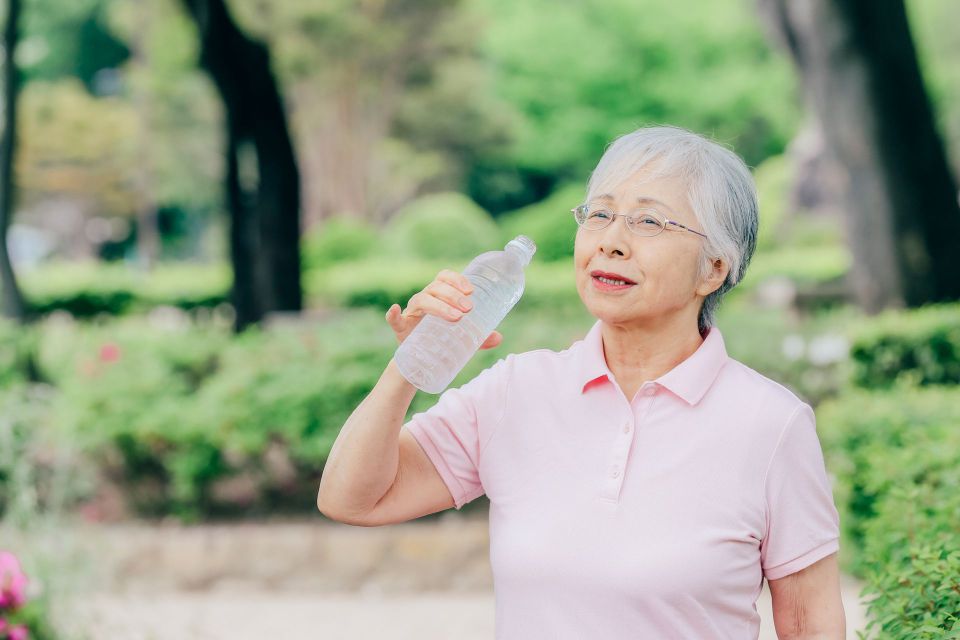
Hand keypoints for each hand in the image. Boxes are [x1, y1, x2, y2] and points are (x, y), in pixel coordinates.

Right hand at [385, 269, 502, 349]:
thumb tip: (499, 337)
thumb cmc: (442, 342)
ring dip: (438, 305)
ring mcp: (411, 313)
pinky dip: (392, 315)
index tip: (471, 291)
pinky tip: (394, 309)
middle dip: (453, 295)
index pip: (444, 277)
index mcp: (438, 296)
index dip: (457, 280)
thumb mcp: (463, 339)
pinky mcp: (401, 329)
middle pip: (435, 287)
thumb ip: (479, 338)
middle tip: (468, 308)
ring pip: (421, 300)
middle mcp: (424, 300)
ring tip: (456, 317)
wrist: (420, 362)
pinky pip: (394, 320)